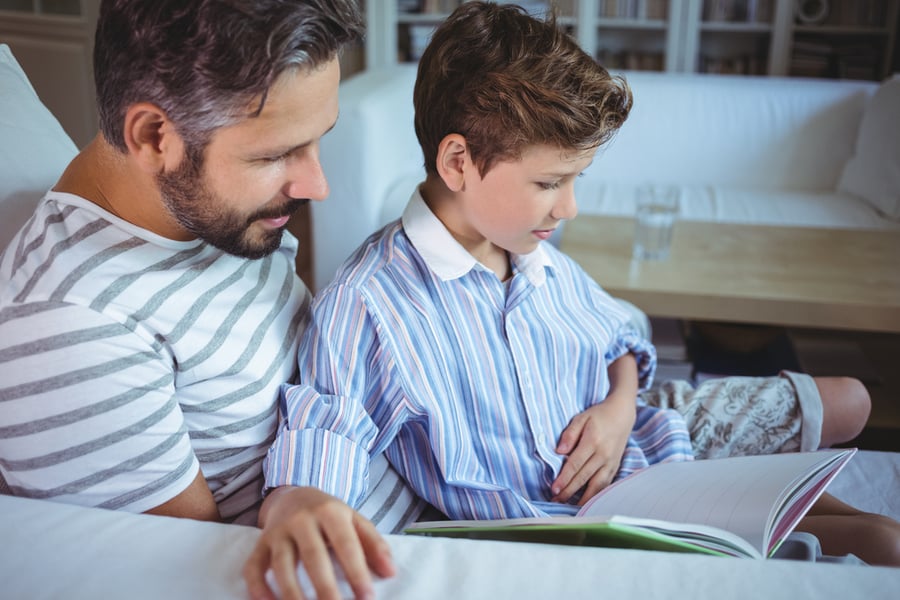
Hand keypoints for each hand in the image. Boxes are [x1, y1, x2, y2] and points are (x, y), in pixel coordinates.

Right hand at [243, 486, 394, 599]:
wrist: (293, 495)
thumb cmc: (329, 515)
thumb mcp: (354, 520)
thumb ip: (374, 544)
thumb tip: (390, 572)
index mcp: (330, 512)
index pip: (345, 544)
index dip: (356, 571)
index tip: (367, 597)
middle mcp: (301, 520)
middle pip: (313, 556)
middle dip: (325, 587)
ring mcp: (277, 532)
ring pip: (281, 564)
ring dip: (292, 592)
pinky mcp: (260, 544)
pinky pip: (253, 567)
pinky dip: (258, 587)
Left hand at [550, 394, 634, 504]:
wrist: (622, 414)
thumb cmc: (599, 416)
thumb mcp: (581, 418)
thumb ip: (570, 434)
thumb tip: (559, 451)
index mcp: (593, 441)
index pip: (575, 464)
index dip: (564, 478)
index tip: (554, 489)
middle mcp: (603, 454)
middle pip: (584, 477)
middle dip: (569, 491)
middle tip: (556, 500)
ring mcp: (611, 462)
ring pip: (597, 485)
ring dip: (583, 498)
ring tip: (569, 506)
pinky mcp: (615, 467)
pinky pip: (605, 484)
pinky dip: (596, 495)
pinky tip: (587, 501)